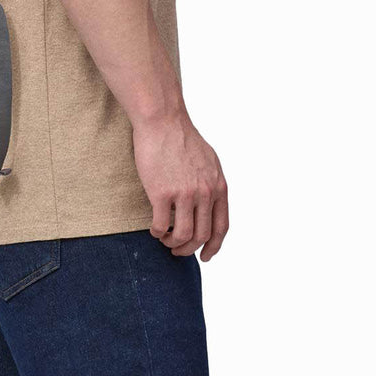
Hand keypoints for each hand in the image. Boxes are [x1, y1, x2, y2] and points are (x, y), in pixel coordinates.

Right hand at [132, 107, 228, 259]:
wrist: (162, 120)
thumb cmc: (181, 137)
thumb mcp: (209, 160)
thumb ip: (212, 183)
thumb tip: (210, 203)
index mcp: (218, 186)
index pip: (221, 227)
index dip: (214, 246)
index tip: (205, 256)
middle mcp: (205, 193)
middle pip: (202, 235)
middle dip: (189, 249)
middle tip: (177, 250)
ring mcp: (184, 193)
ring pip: (182, 235)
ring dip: (172, 243)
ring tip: (164, 239)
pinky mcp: (161, 192)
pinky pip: (160, 225)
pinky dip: (157, 232)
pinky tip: (153, 228)